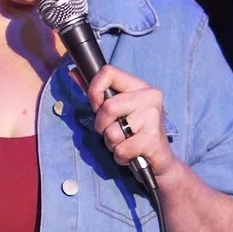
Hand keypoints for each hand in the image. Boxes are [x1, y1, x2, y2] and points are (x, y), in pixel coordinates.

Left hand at [79, 64, 173, 178]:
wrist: (160, 159)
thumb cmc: (134, 133)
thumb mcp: (117, 109)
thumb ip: (97, 92)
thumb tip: (72, 73)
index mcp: (140, 86)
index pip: (109, 72)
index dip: (94, 90)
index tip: (96, 106)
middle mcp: (150, 97)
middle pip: (108, 107)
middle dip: (102, 125)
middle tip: (113, 131)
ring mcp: (153, 118)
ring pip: (112, 131)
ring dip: (111, 144)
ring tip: (124, 143)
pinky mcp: (153, 139)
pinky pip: (121, 150)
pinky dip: (121, 157)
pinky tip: (132, 154)